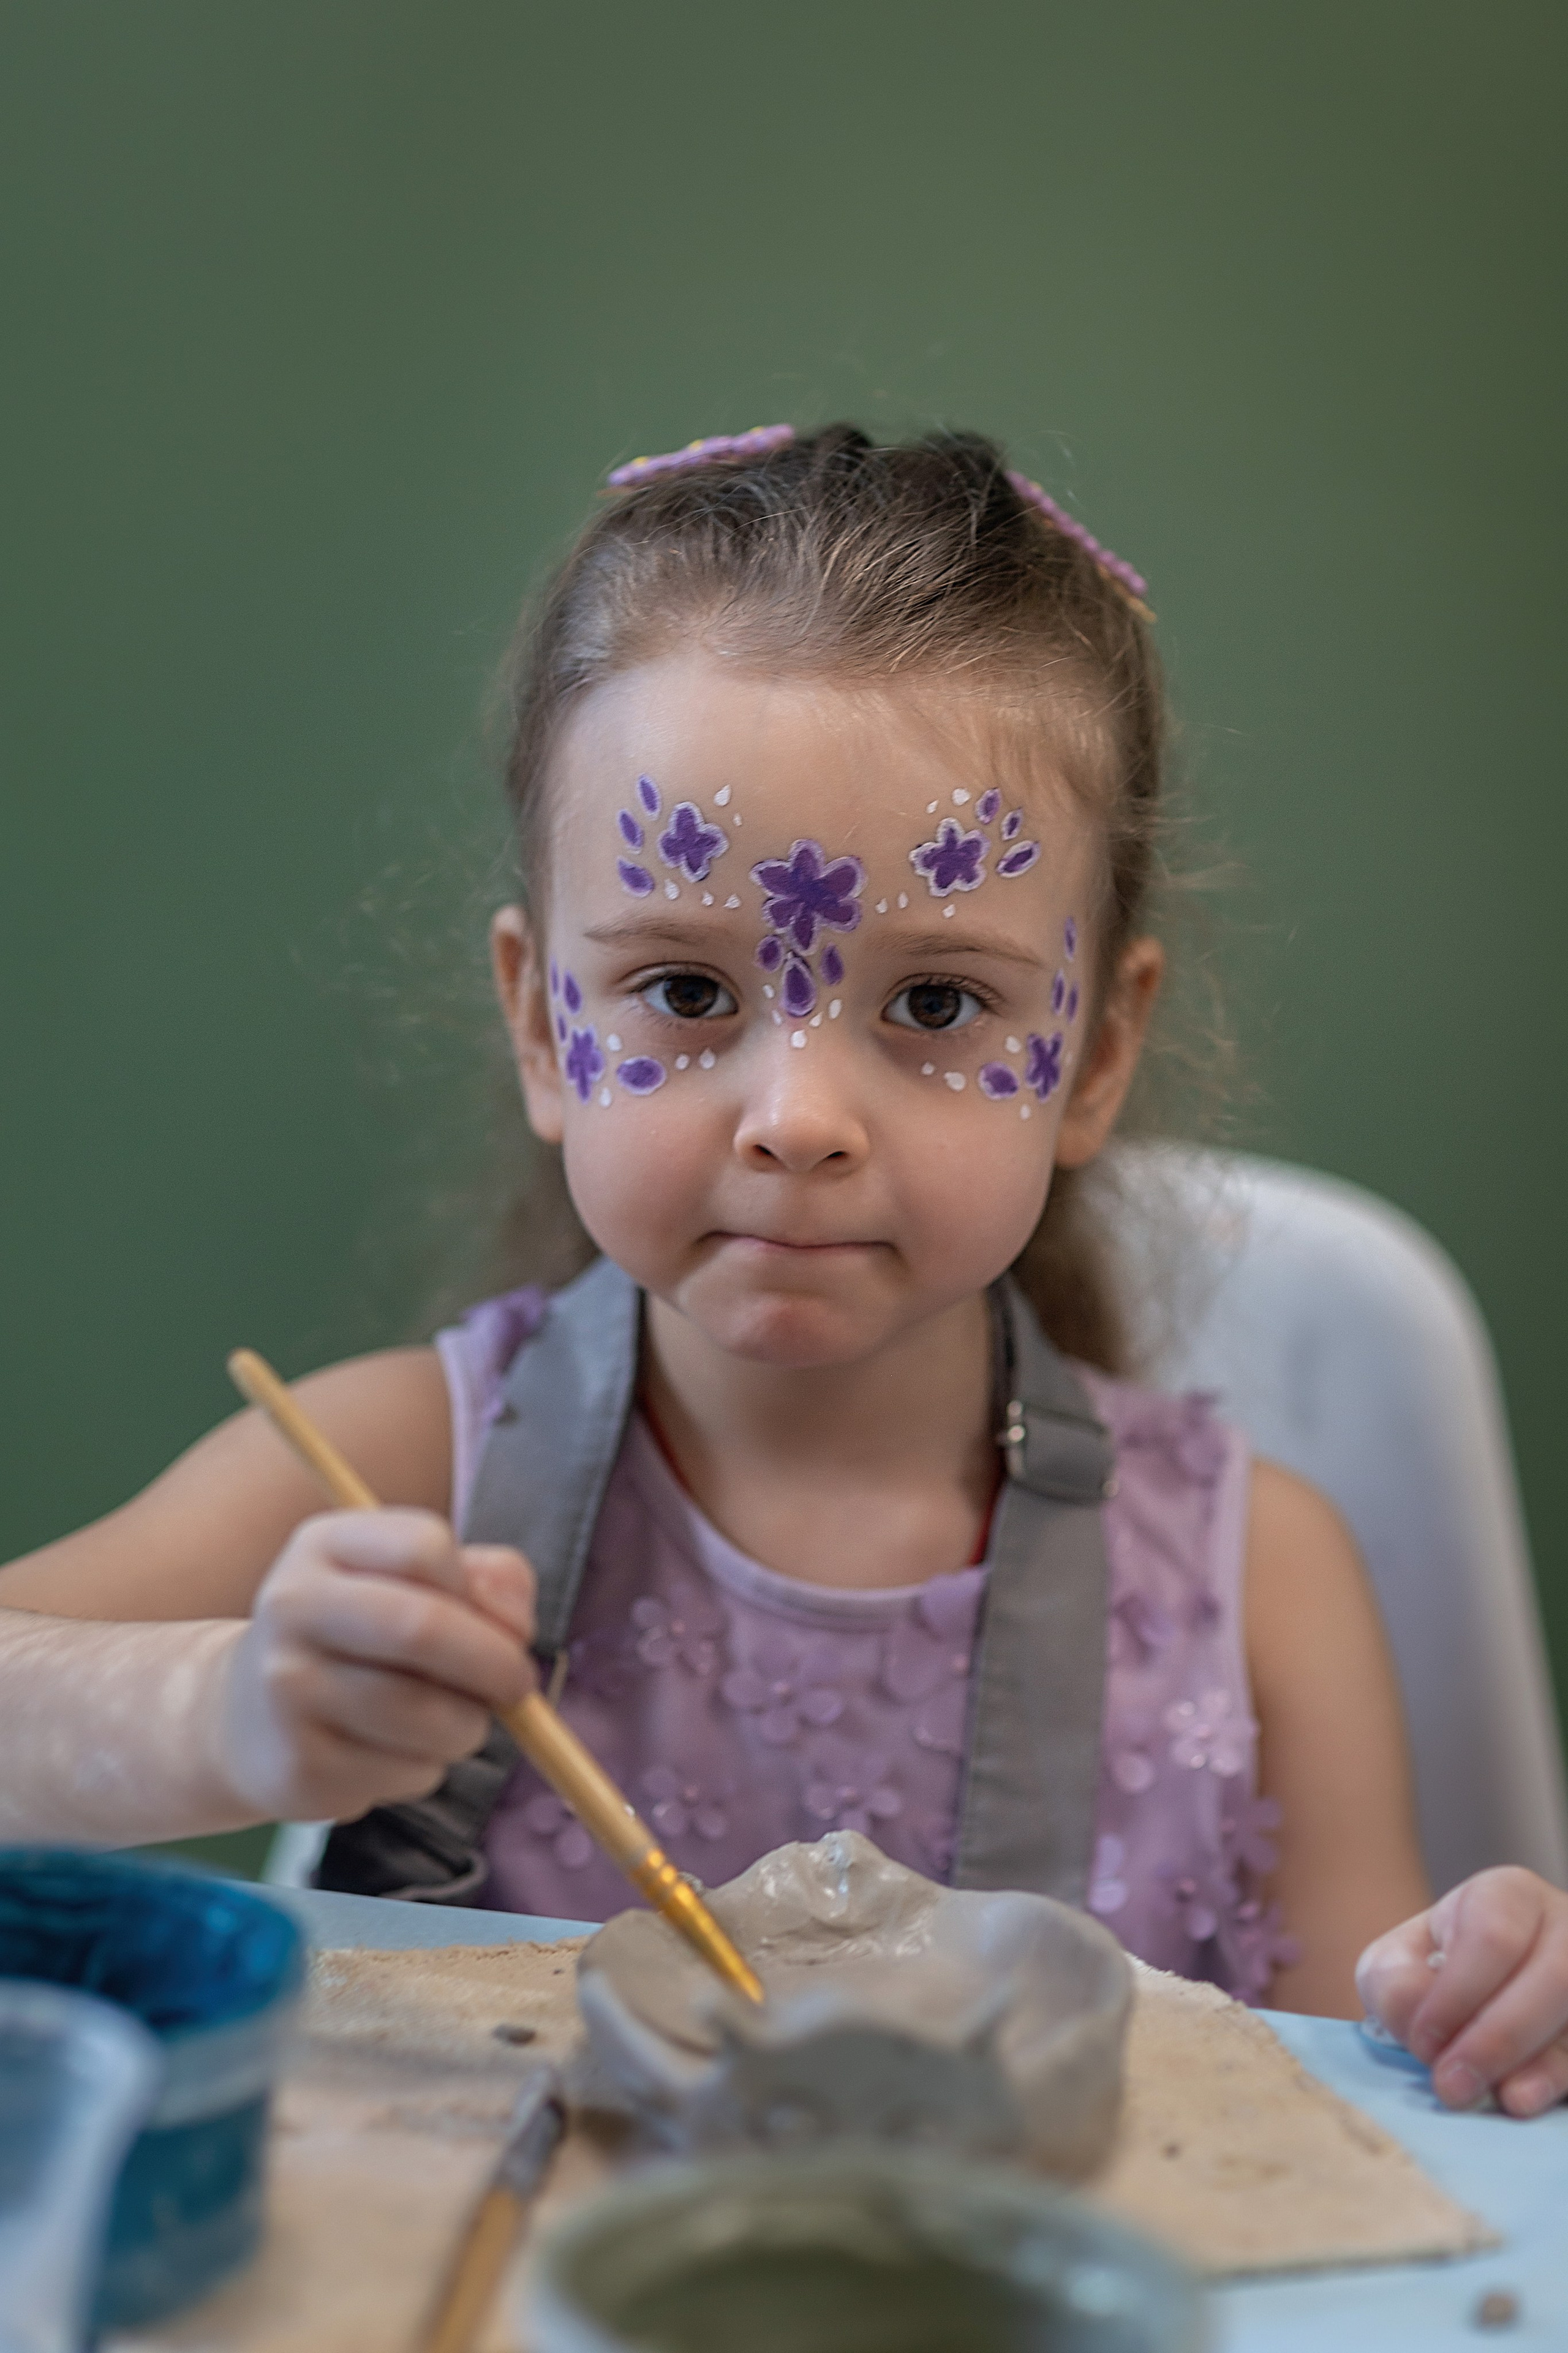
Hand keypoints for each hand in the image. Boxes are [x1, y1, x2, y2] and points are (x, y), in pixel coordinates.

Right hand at [218, 1509, 535, 1822]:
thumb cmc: (365, 1639)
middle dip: (495, 1664)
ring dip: (468, 1726)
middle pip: (421, 1628)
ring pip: (425, 1714)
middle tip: (518, 1686)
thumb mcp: (417, 1586)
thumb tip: (515, 1629)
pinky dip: (427, 1768)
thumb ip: (488, 1582)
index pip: (424, 1546)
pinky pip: (406, 1772)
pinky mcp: (297, 1768)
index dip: (479, 1590)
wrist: (247, 1718)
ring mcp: (286, 1691)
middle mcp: (291, 1608)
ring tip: (453, 1722)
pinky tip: (393, 1752)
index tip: (498, 1622)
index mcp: (322, 1546)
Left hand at [1356, 1867, 1567, 2116]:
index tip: (1424, 2042)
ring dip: (1539, 2065)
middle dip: (1499, 2038)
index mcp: (1507, 1897)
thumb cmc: (1433, 1970)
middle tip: (1453, 2087)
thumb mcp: (1397, 1962)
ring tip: (1500, 2100)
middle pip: (1554, 1977)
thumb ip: (1395, 1986)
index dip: (1458, 1994)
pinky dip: (1559, 2079)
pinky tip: (1525, 2099)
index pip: (1493, 1936)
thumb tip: (1427, 2032)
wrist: (1474, 1992)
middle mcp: (1563, 1928)